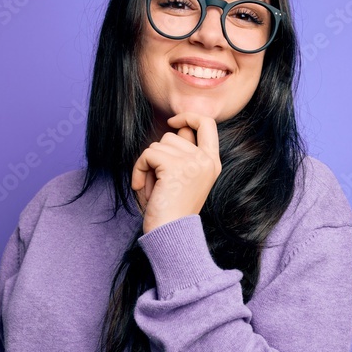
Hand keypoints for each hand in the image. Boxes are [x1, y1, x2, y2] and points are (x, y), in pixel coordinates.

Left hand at [132, 112, 221, 233]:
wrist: (172, 235)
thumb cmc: (172, 211)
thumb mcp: (185, 178)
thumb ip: (184, 154)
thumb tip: (175, 127)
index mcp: (212, 163)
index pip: (207, 123)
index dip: (188, 116)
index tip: (172, 122)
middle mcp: (206, 160)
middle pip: (172, 136)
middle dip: (158, 155)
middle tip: (157, 180)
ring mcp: (193, 162)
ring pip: (158, 145)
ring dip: (148, 166)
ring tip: (153, 189)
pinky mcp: (175, 166)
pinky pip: (148, 155)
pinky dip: (139, 170)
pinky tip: (142, 189)